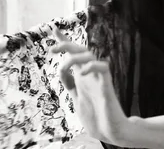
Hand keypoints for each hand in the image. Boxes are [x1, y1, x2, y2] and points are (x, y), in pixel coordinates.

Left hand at [50, 27, 129, 145]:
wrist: (111, 133)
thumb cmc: (97, 118)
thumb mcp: (76, 99)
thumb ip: (70, 85)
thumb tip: (61, 71)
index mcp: (82, 77)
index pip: (73, 54)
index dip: (65, 41)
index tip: (55, 29)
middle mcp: (90, 74)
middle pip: (81, 50)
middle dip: (66, 45)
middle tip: (52, 49)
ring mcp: (98, 79)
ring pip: (90, 55)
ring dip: (75, 56)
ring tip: (64, 67)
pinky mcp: (107, 85)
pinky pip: (103, 67)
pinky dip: (92, 66)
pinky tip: (82, 72)